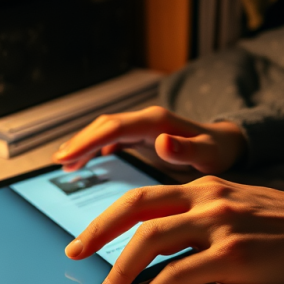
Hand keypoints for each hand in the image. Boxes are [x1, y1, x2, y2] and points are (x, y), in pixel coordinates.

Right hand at [52, 106, 246, 173]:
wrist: (226, 143)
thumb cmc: (219, 152)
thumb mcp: (209, 155)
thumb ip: (187, 150)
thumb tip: (161, 142)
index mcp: (156, 122)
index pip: (113, 128)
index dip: (87, 141)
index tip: (66, 156)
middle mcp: (147, 120)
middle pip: (103, 127)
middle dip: (78, 142)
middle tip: (57, 161)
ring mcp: (143, 126)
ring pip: (104, 131)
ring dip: (83, 144)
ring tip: (63, 163)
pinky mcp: (142, 135)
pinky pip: (111, 138)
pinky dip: (94, 148)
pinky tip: (83, 163)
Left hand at [65, 177, 283, 283]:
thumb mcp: (237, 213)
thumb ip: (197, 227)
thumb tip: (156, 261)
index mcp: (204, 187)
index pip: (141, 197)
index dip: (106, 219)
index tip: (83, 241)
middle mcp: (207, 199)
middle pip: (136, 210)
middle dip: (97, 234)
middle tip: (74, 256)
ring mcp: (221, 225)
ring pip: (152, 240)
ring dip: (121, 268)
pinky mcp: (235, 255)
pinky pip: (180, 274)